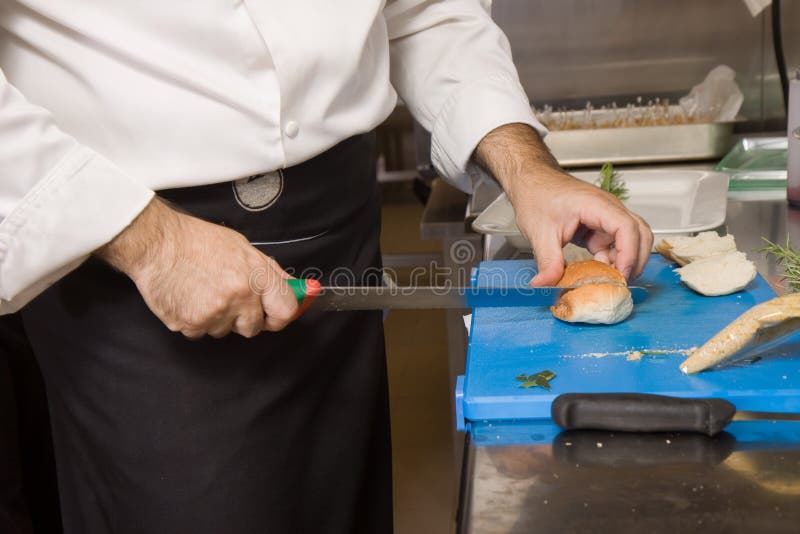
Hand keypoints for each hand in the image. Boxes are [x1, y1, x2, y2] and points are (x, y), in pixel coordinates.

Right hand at [96, 197, 298, 337]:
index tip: (273, 315)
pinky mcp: (191, 324)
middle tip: (228, 296)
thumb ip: (269, 272)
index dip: (280, 316)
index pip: (285, 311)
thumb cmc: (197, 241)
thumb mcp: (243, 247)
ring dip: (218, 318)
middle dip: (244, 317)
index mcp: (256, 276)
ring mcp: (215, 313)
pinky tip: (190, 298)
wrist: (157, 244)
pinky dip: (196, 321)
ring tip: (204, 291)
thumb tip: (292, 289)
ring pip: (225, 331)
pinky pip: (202, 333)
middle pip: (253, 327)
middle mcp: (239, 297)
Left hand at [474, 123, 652, 285]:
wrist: (530, 182)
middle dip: (635, 260)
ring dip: (624, 261)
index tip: (620, 274)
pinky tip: (596, 272)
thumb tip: (545, 284)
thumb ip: (548, 262)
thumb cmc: (537, 195)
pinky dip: (610, 260)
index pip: (627, 228)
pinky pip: (614, 245)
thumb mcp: (539, 233)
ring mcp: (605, 218)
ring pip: (631, 240)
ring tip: (608, 279)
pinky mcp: (598, 227)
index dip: (629, 254)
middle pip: (640, 234)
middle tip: (620, 283)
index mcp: (596, 205)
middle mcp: (608, 209)